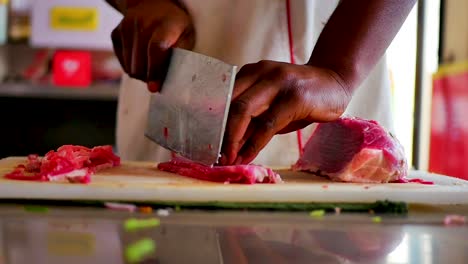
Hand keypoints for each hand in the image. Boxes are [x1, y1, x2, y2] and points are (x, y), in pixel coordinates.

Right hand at [111, 0, 194, 91]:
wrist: (151, 4)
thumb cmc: (174, 25)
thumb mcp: (186, 36)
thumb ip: (181, 55)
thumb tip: (174, 79)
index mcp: (165, 24)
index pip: (155, 49)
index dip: (155, 70)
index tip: (155, 87)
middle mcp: (142, 23)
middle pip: (140, 63)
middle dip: (148, 77)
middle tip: (157, 80)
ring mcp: (126, 27)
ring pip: (130, 66)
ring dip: (141, 74)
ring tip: (151, 69)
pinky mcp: (116, 33)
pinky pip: (122, 62)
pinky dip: (131, 67)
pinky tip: (141, 59)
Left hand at [220, 60, 351, 164]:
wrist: (335, 82)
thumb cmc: (300, 98)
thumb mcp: (272, 107)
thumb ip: (253, 121)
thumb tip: (230, 146)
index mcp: (251, 72)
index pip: (225, 96)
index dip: (214, 122)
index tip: (208, 143)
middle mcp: (262, 72)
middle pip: (231, 103)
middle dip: (220, 133)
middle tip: (217, 155)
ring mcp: (278, 82)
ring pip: (244, 110)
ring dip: (233, 139)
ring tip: (229, 159)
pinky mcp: (295, 96)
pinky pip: (268, 123)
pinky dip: (255, 143)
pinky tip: (248, 156)